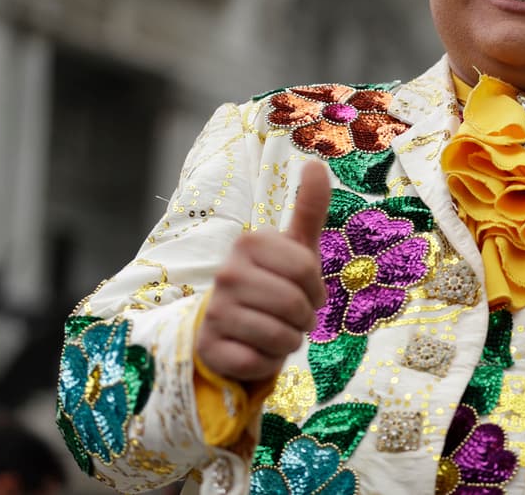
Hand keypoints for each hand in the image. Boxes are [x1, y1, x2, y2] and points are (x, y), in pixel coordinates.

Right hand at [195, 161, 329, 383]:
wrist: (234, 329)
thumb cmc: (274, 283)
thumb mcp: (296, 247)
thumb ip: (310, 207)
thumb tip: (315, 161)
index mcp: (250, 243)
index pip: (307, 270)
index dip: (315, 288)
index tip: (304, 290)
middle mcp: (227, 272)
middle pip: (295, 304)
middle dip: (304, 318)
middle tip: (291, 316)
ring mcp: (214, 309)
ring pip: (279, 336)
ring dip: (287, 341)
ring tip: (275, 332)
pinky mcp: (208, 347)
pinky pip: (257, 361)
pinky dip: (266, 362)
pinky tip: (254, 350)